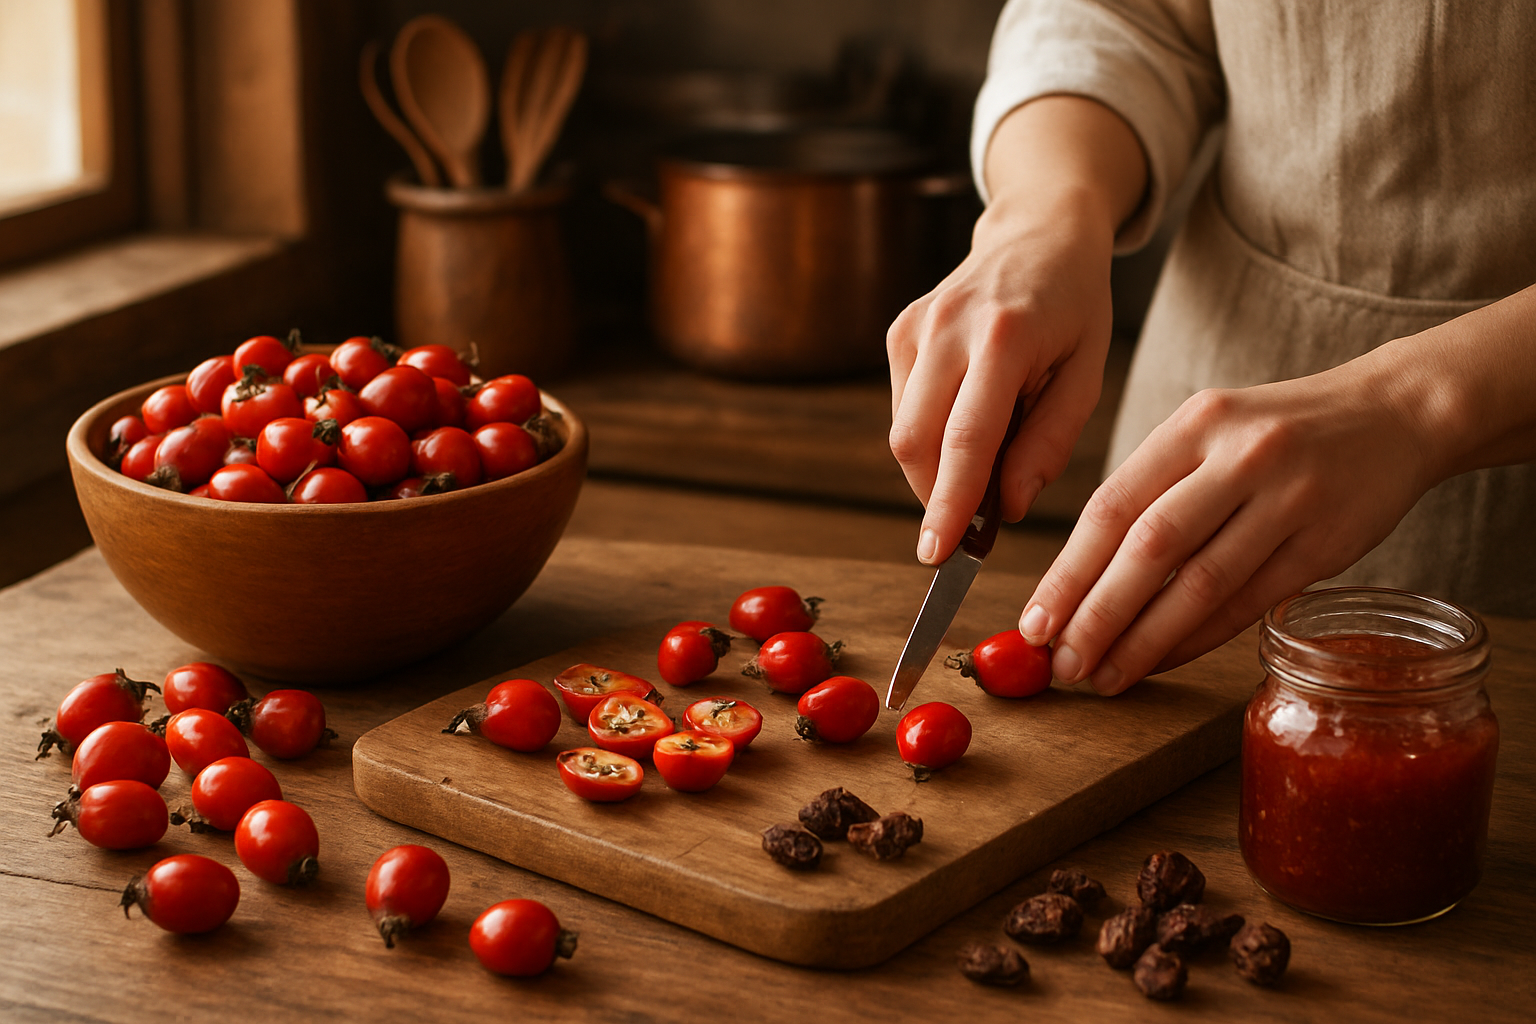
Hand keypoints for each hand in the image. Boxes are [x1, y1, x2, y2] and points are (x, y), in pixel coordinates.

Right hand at [888, 96, 1146, 564]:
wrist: (1039, 231)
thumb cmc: (1073, 306)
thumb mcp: (1087, 374)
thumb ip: (1048, 444)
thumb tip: (1006, 507)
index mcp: (1004, 337)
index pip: (966, 439)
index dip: (949, 504)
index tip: (939, 554)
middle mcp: (948, 328)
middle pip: (917, 442)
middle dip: (935, 498)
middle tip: (969, 531)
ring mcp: (916, 327)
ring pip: (903, 431)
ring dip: (936, 470)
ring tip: (987, 459)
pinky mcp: (900, 332)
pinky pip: (903, 409)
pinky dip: (932, 438)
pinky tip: (969, 422)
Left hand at [1019, 361, 1436, 693]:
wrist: (1394, 412)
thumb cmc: (1277, 433)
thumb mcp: (1209, 431)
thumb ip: (1152, 490)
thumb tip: (1079, 577)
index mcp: (1194, 424)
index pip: (1113, 506)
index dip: (1068, 571)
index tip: (1034, 622)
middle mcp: (1239, 456)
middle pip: (1150, 547)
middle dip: (1096, 614)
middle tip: (1060, 662)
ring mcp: (1288, 498)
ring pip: (1201, 583)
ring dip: (1144, 640)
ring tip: (1102, 676)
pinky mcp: (1327, 542)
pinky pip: (1250, 602)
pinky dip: (1198, 638)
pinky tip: (1161, 662)